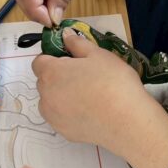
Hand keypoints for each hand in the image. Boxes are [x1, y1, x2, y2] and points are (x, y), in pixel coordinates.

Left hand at [32, 29, 167, 167]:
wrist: (128, 121)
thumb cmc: (113, 82)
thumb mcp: (98, 55)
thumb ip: (76, 43)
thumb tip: (65, 35)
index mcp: (50, 73)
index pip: (39, 62)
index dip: (53, 58)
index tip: (71, 60)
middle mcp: (45, 96)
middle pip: (44, 82)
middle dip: (58, 77)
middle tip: (83, 77)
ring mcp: (52, 117)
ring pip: (51, 101)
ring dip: (61, 95)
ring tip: (87, 96)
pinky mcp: (63, 132)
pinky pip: (60, 117)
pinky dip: (69, 113)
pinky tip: (89, 112)